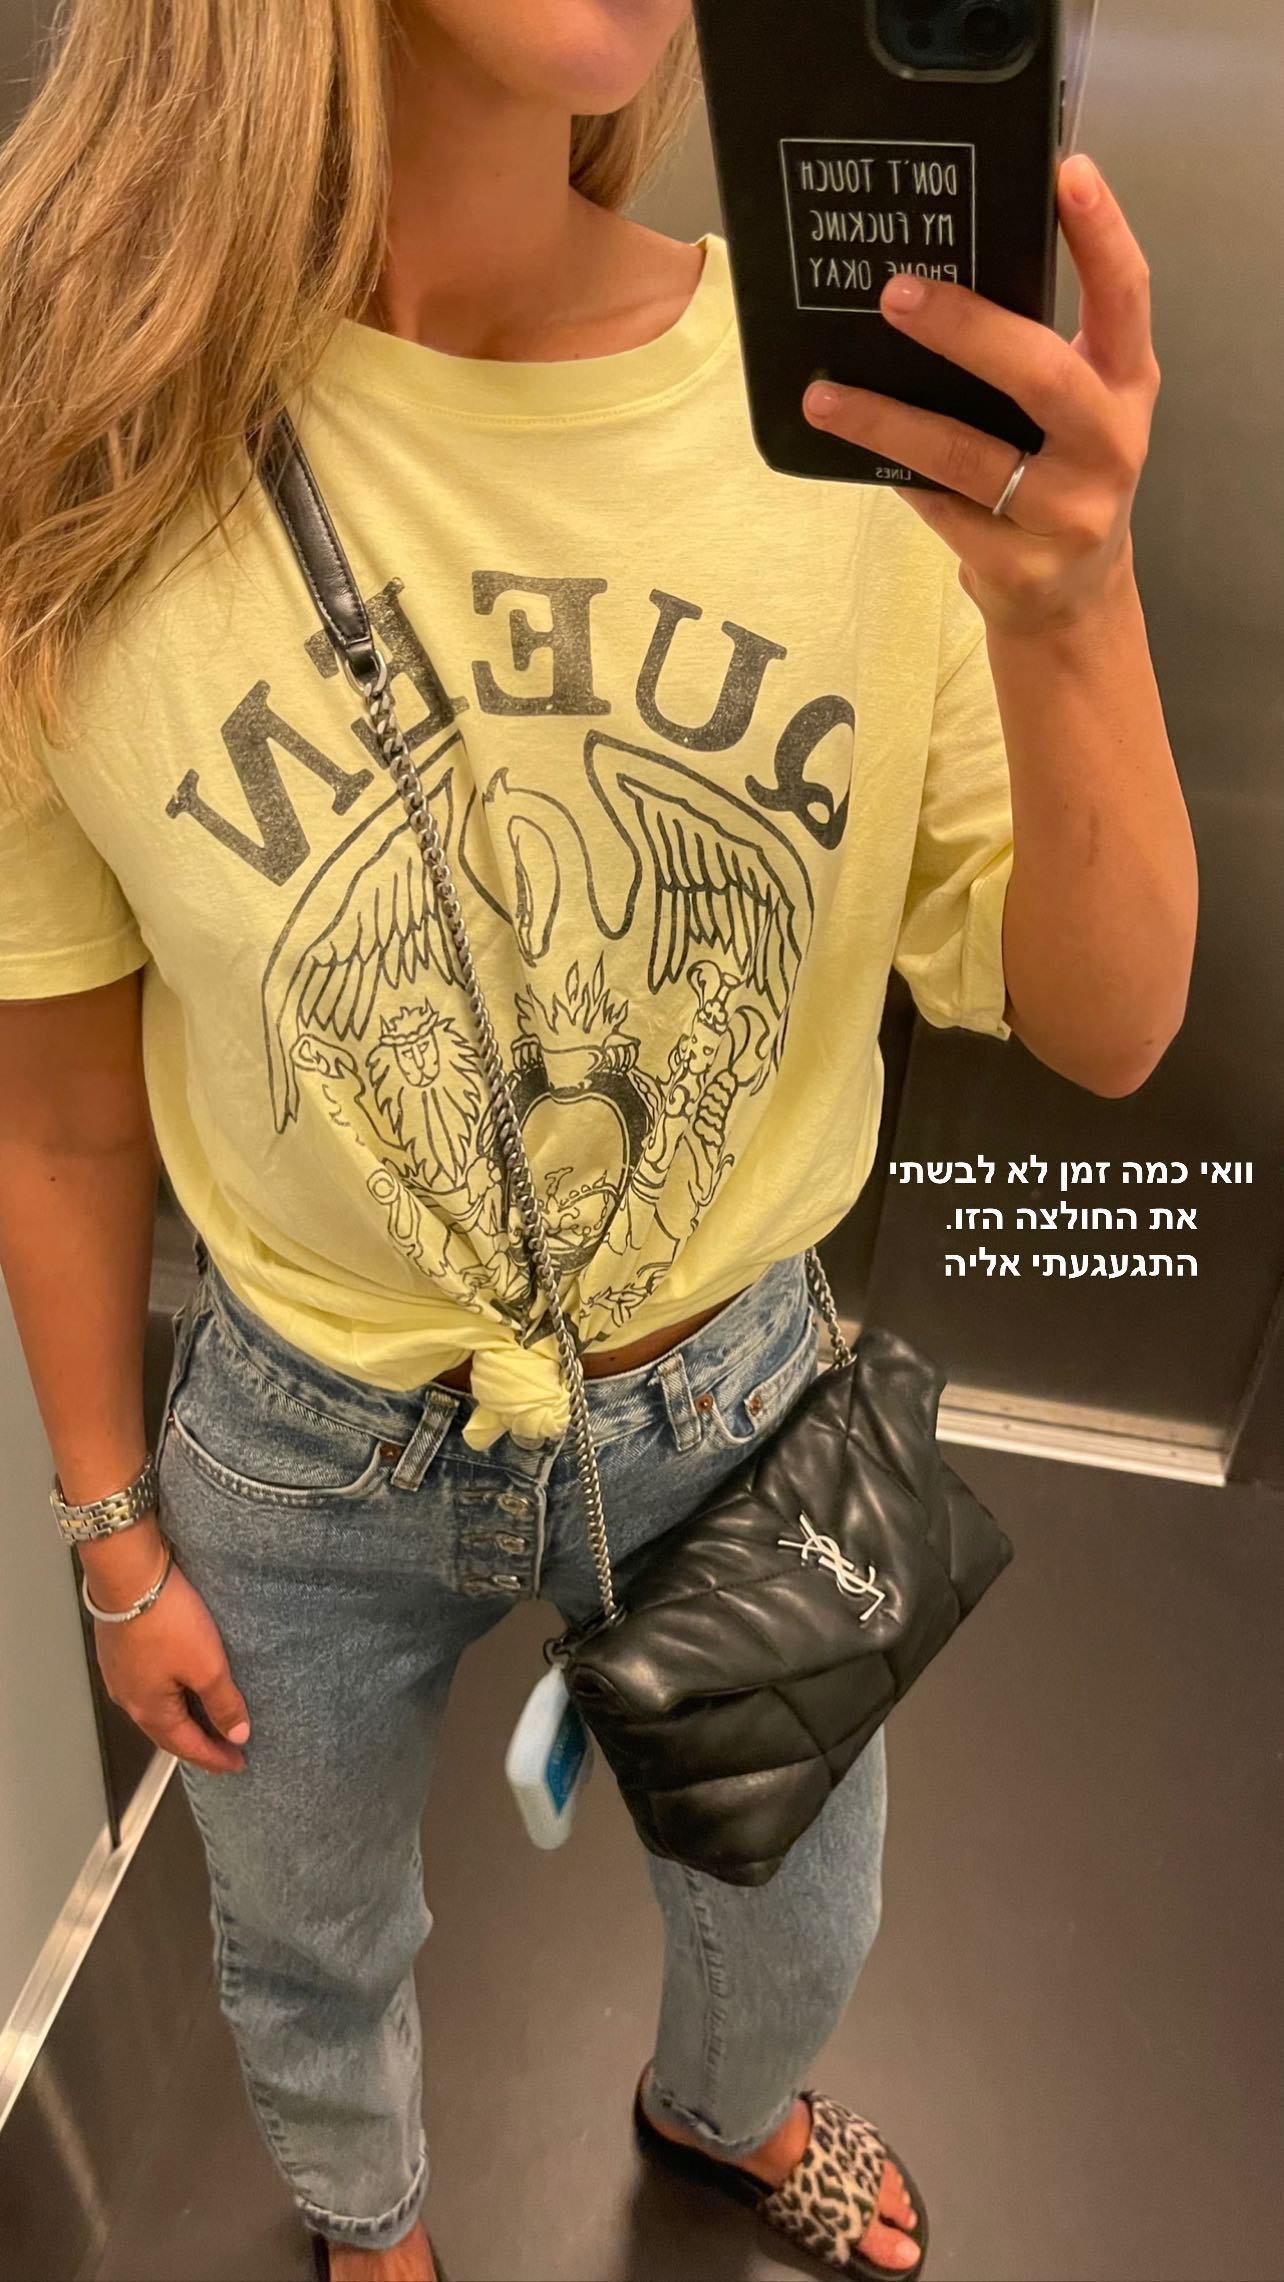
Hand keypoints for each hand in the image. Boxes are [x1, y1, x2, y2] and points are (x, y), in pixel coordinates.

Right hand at [89, 1526, 250, 1773]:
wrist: (129, 1574)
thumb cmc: (167, 1620)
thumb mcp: (207, 1665)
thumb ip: (223, 1703)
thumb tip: (236, 1734)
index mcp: (149, 1710)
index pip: (187, 1747)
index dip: (216, 1758)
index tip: (238, 1763)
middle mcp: (128, 1698)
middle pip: (167, 1732)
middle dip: (197, 1744)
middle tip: (225, 1749)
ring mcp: (119, 1673)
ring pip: (155, 1709)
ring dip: (182, 1719)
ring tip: (207, 1721)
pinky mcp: (119, 1650)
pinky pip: (148, 1686)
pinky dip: (169, 1696)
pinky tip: (181, 1685)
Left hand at [801, 154, 1160, 636]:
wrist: (1072, 597)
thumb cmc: (1060, 475)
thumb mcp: (1072, 406)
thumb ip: (1033, 348)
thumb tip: (933, 275)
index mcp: (1125, 383)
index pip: (1126, 296)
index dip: (1102, 233)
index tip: (1069, 172)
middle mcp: (1109, 444)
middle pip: (1042, 375)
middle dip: (967, 330)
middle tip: (896, 294)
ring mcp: (1068, 511)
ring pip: (968, 455)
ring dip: (888, 420)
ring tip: (825, 395)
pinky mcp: (1020, 565)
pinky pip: (940, 508)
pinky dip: (895, 475)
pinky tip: (854, 449)